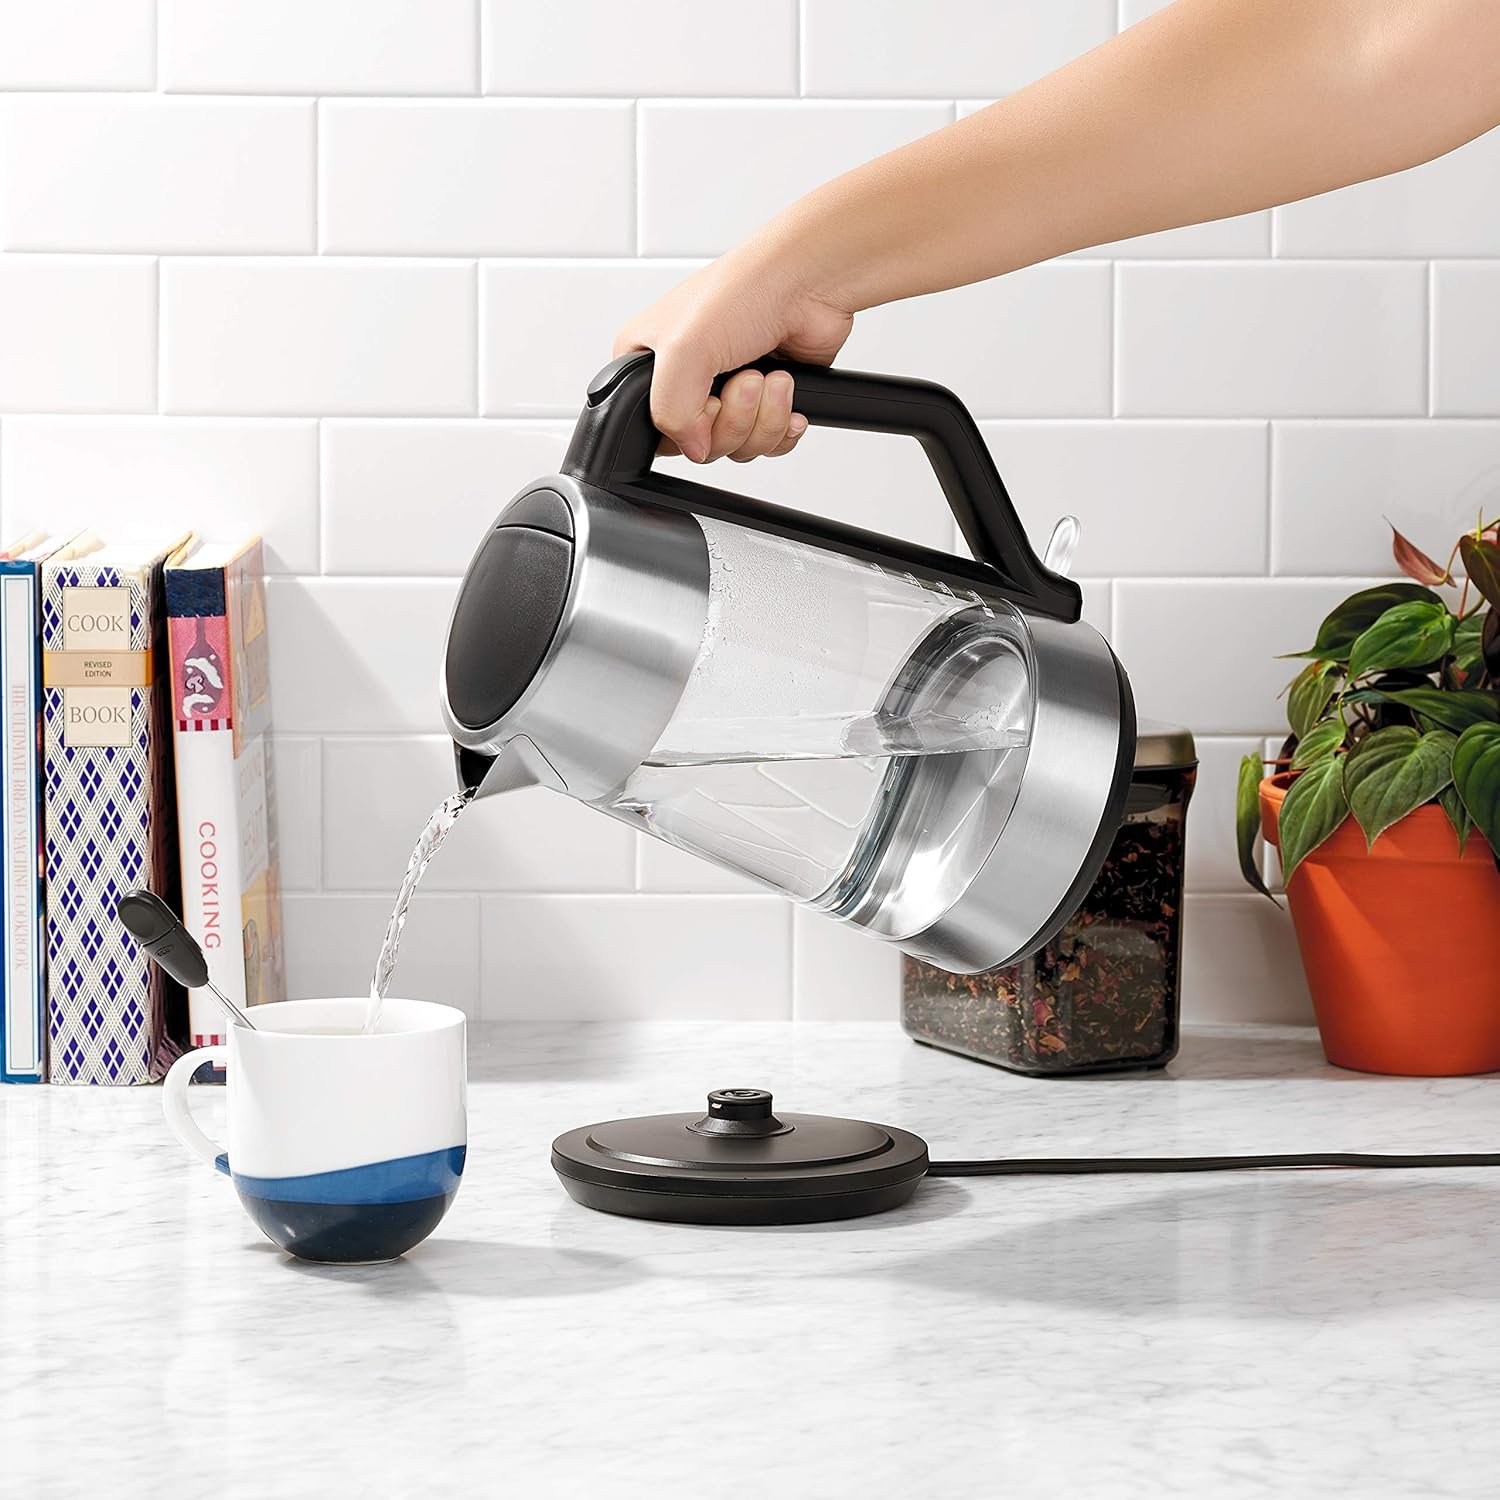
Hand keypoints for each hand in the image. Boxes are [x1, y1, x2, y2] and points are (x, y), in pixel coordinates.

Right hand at [614, 236, 854, 463]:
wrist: (808, 282)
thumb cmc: (744, 290)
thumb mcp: (683, 350)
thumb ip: (672, 411)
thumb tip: (693, 448)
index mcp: (649, 364)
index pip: (655, 431)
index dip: (686, 429)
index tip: (708, 403)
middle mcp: (687, 380)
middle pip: (702, 445)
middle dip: (734, 421)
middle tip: (747, 380)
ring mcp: (727, 392)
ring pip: (738, 447)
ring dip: (762, 419)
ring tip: (772, 378)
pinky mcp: (765, 402)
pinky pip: (768, 444)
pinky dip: (782, 426)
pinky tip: (787, 396)